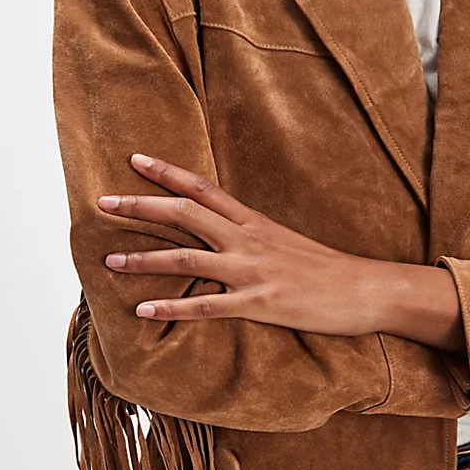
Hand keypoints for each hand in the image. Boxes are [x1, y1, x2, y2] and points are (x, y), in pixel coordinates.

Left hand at [98, 153, 382, 335]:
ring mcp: (252, 271)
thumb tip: (224, 234)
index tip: (134, 159)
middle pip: (185, 214)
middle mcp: (248, 239)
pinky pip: (207, 307)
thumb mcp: (287, 240)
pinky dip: (171, 307)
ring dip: (144, 260)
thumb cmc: (328, 268)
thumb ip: (252, 235)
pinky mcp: (260, 304)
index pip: (203, 188)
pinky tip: (143, 310)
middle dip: (141, 207)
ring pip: (187, 259)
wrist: (366, 290)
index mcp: (254, 221)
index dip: (167, 172)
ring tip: (108, 262)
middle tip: (103, 201)